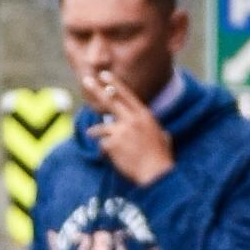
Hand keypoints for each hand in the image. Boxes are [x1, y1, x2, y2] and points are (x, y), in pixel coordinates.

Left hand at [88, 72, 177, 188]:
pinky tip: (116, 159)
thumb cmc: (161, 158)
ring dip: (96, 132)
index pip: (126, 95)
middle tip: (86, 81)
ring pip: (101, 128)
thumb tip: (162, 132)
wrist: (155, 174)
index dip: (114, 84)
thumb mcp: (163, 138)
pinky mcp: (111, 144)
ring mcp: (120, 131)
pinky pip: (103, 146)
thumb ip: (156, 131)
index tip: (104, 75)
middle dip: (97, 90)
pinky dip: (106, 153)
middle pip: (110, 101)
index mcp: (144, 116)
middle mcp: (131, 120)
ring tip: (92, 135)